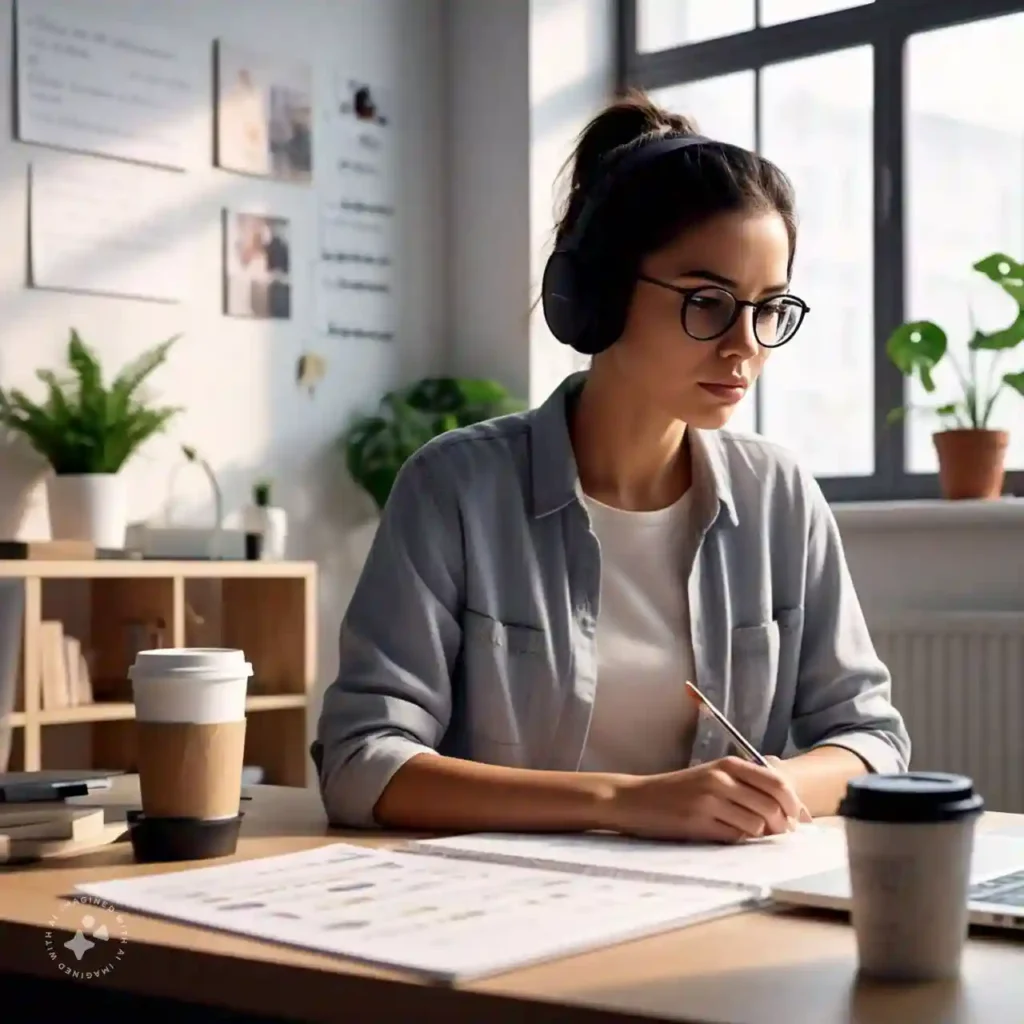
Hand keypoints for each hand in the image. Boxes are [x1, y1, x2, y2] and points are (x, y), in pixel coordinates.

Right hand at [606, 756, 807, 842]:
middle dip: (783, 824)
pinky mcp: (699, 822)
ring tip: (750, 833)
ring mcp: (710, 801)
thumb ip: (746, 785)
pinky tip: (728, 834)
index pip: (777, 782)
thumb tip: (788, 809)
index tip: (799, 819)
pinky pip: (736, 837)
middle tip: (780, 833)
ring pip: (757, 824)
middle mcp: (721, 779)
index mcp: (728, 764)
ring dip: (761, 834)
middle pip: (772, 806)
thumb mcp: (713, 776)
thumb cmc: (680, 789)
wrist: (639, 799)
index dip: (795, 804)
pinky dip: (740, 839)